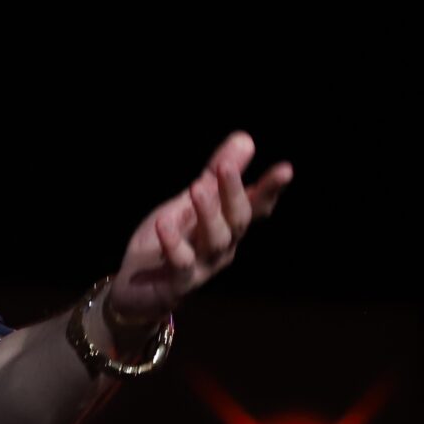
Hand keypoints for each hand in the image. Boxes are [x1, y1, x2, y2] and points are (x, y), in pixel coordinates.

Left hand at [108, 131, 291, 326]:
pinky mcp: (179, 282)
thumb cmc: (171, 239)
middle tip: (225, 166)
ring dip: (208, 213)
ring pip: (214, 240)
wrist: (137, 285)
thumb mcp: (192, 201)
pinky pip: (181, 262)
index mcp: (229, 225)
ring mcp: (204, 266)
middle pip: (237, 220)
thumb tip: (246, 138)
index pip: (256, 205)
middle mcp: (223, 246)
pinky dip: (174, 242)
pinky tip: (163, 222)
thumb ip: (217, 174)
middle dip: (234, 193)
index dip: (270, 189)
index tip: (286, 170)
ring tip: (197, 188)